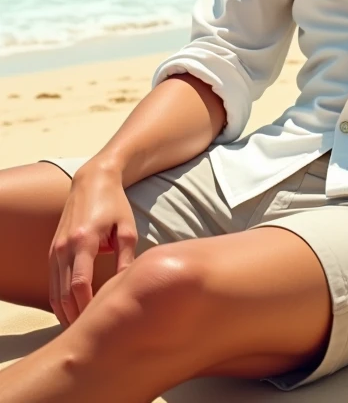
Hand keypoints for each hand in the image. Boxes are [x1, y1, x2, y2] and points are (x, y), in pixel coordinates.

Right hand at [48, 163, 138, 327]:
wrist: (93, 180)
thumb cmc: (115, 204)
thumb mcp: (127, 229)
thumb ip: (127, 257)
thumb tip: (127, 286)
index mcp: (84, 241)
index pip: (79, 285)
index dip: (86, 308)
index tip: (99, 323)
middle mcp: (65, 246)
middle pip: (64, 294)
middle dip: (76, 316)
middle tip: (93, 335)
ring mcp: (55, 249)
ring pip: (55, 292)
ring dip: (66, 312)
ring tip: (84, 329)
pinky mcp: (53, 250)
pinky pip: (53, 283)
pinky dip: (60, 300)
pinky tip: (74, 311)